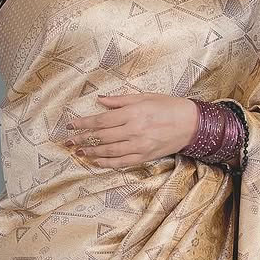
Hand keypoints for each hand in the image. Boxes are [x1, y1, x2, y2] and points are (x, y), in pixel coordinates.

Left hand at [66, 94, 198, 166]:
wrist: (191, 124)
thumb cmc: (168, 106)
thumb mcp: (144, 97)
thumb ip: (120, 100)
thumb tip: (100, 100)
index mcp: (132, 113)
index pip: (101, 120)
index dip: (83, 124)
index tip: (70, 125)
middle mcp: (133, 130)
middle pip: (101, 136)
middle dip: (82, 139)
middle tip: (68, 142)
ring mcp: (139, 145)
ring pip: (109, 151)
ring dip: (92, 152)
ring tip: (79, 152)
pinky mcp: (144, 156)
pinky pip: (122, 162)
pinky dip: (107, 162)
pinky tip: (97, 161)